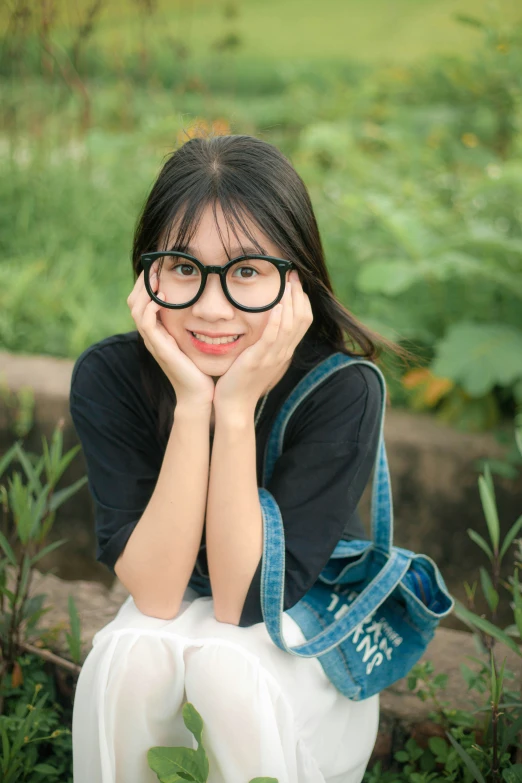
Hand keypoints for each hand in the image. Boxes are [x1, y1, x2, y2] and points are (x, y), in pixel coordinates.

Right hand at [127, 265, 214, 409]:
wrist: (200, 395)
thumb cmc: (201, 369)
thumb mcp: (195, 340)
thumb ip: (195, 323)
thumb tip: (208, 302)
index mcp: (158, 331)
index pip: (142, 301)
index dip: (147, 283)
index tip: (157, 265)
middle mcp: (152, 335)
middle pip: (134, 301)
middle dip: (142, 281)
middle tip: (153, 264)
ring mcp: (153, 342)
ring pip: (136, 308)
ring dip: (145, 290)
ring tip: (154, 276)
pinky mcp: (159, 348)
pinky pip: (146, 323)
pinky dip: (151, 308)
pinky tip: (163, 298)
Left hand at [213, 270, 312, 416]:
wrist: (233, 405)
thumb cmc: (241, 380)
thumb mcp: (259, 358)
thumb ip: (266, 342)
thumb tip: (268, 325)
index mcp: (284, 351)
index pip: (302, 322)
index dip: (302, 300)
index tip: (295, 282)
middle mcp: (283, 353)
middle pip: (301, 320)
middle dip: (298, 295)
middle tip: (294, 274)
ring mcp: (272, 357)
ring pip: (290, 326)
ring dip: (290, 302)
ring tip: (288, 283)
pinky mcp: (258, 360)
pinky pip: (272, 338)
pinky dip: (276, 321)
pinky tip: (276, 305)